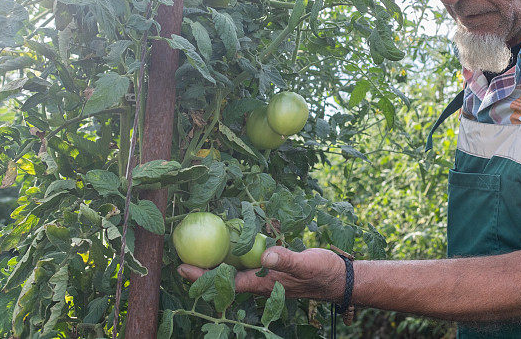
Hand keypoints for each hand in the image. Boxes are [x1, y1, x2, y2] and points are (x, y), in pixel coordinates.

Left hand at [177, 246, 346, 301]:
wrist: (339, 277)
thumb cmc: (323, 273)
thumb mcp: (306, 264)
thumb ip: (286, 260)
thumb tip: (265, 255)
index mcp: (263, 283)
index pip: (225, 281)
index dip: (203, 276)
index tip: (181, 267)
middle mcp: (260, 280)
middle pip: (225, 275)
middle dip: (204, 266)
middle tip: (182, 252)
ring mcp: (266, 274)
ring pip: (235, 267)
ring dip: (219, 258)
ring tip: (200, 243)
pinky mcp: (274, 265)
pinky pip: (249, 259)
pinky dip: (237, 250)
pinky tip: (233, 237)